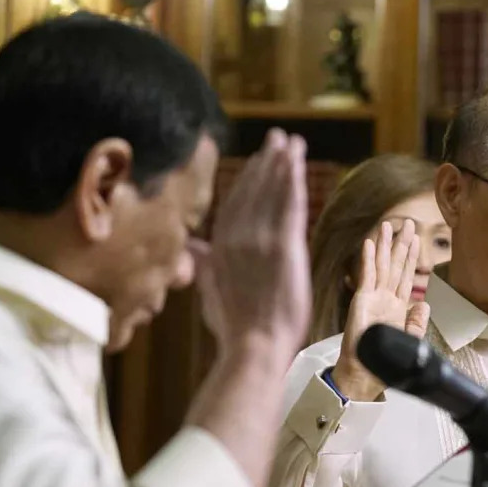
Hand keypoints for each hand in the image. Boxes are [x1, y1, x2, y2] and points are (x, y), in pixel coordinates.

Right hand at [193, 128, 311, 363]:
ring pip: (271, 193)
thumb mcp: (210, 292)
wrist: (253, 347)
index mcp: (219, 248)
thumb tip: (189, 247)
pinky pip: (288, 205)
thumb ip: (202, 264)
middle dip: (266, 163)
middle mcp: (236, 238)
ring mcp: (259, 240)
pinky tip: (297, 162)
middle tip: (278, 139)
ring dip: (282, 164)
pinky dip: (292, 181)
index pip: (234, 204)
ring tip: (291, 142)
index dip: (247, 180)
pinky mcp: (283, 246)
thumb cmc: (235, 329)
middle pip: (252, 191)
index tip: (258, 161)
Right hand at [332, 219, 429, 400]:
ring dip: (385, 245)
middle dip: (401, 243)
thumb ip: (416, 322)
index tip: (416, 240)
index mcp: (396, 306)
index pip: (405, 276)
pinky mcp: (362, 300)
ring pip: (382, 265)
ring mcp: (372, 297)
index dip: (411, 257)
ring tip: (388, 225)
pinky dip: (369, 259)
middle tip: (408, 223)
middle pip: (395, 265)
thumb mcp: (407, 339)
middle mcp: (384, 298)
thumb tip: (424, 304)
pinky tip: (371, 244)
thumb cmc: (383, 360)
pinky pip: (367, 276)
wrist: (365, 372)